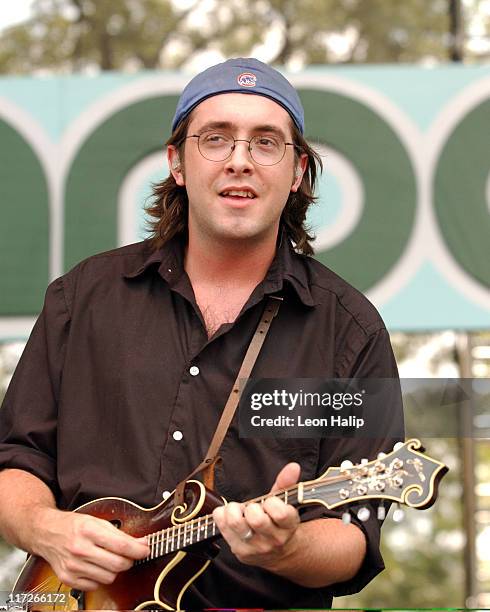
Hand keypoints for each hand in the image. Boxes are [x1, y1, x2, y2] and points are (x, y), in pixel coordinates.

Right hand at [31, 508, 148, 590]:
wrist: (46, 533)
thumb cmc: (74, 525)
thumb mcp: (97, 521)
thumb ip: (120, 534)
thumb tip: (142, 543)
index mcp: (89, 530)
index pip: (121, 545)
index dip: (138, 549)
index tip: (146, 549)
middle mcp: (80, 549)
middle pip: (117, 564)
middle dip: (129, 561)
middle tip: (129, 555)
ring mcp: (73, 566)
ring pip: (109, 577)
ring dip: (115, 570)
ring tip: (110, 559)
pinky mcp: (68, 579)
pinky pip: (95, 585)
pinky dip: (100, 577)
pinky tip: (96, 566)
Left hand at [212, 462, 300, 571]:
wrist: (278, 553)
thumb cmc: (278, 522)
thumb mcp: (285, 503)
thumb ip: (286, 483)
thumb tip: (293, 466)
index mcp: (288, 526)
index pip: (281, 514)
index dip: (272, 503)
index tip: (269, 502)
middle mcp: (273, 539)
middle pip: (256, 519)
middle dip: (251, 507)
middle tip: (252, 507)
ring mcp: (256, 547)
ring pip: (236, 523)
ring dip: (233, 510)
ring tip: (239, 511)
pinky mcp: (240, 551)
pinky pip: (222, 526)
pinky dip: (222, 515)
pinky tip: (229, 515)